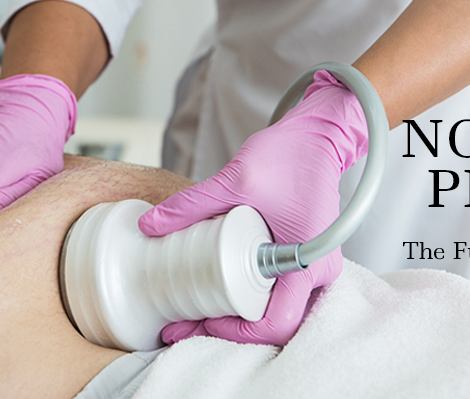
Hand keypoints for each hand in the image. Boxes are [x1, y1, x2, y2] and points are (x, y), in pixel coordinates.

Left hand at [138, 70, 367, 345]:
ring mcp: (316, 267)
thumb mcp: (236, 178)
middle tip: (186, 324)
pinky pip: (281, 293)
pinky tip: (220, 292)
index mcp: (309, 261)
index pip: (277, 321)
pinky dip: (251, 301)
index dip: (236, 332)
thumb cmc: (291, 154)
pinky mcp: (306, 260)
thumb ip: (192, 204)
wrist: (319, 136)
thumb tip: (149, 226)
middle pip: (276, 323)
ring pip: (279, 312)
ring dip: (240, 319)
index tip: (201, 321)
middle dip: (230, 330)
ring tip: (199, 312)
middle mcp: (320, 271)